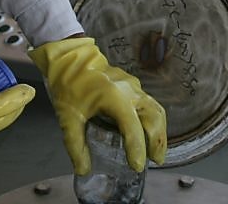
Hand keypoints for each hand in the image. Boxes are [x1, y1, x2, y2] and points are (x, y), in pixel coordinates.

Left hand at [29, 36, 166, 173]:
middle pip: (153, 118)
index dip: (137, 149)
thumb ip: (76, 146)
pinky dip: (154, 121)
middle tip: (156, 161)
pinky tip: (149, 133)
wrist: (69, 58)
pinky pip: (150, 104)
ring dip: (160, 132)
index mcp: (113, 97)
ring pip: (156, 110)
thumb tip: (83, 169)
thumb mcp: (68, 118)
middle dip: (157, 142)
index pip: (132, 128)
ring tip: (157, 151)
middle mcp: (129, 90)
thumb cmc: (68, 85)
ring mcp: (134, 86)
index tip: (137, 166)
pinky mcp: (133, 85)